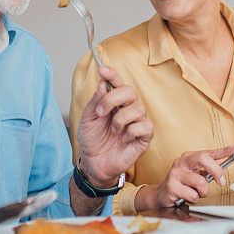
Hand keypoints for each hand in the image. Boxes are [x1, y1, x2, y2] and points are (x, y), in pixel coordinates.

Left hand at [76, 66, 152, 185]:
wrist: (94, 163)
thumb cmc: (92, 140)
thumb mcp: (88, 119)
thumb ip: (95, 101)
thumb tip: (102, 84)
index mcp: (114, 101)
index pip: (117, 82)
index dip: (112, 74)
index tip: (102, 69)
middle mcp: (128, 108)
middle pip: (130, 91)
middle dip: (113, 98)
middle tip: (101, 112)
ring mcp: (137, 122)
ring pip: (138, 108)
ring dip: (120, 119)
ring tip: (112, 130)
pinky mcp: (144, 136)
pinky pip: (145, 126)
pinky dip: (131, 131)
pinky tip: (123, 139)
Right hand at [149, 146, 233, 207]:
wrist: (161, 195)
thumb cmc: (182, 185)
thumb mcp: (196, 175)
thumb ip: (208, 172)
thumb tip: (223, 170)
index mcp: (189, 157)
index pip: (208, 152)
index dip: (223, 151)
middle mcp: (181, 162)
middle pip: (204, 159)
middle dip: (216, 171)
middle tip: (221, 181)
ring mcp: (175, 173)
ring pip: (201, 182)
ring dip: (203, 192)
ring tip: (195, 192)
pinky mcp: (172, 186)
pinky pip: (193, 195)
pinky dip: (194, 199)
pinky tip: (186, 197)